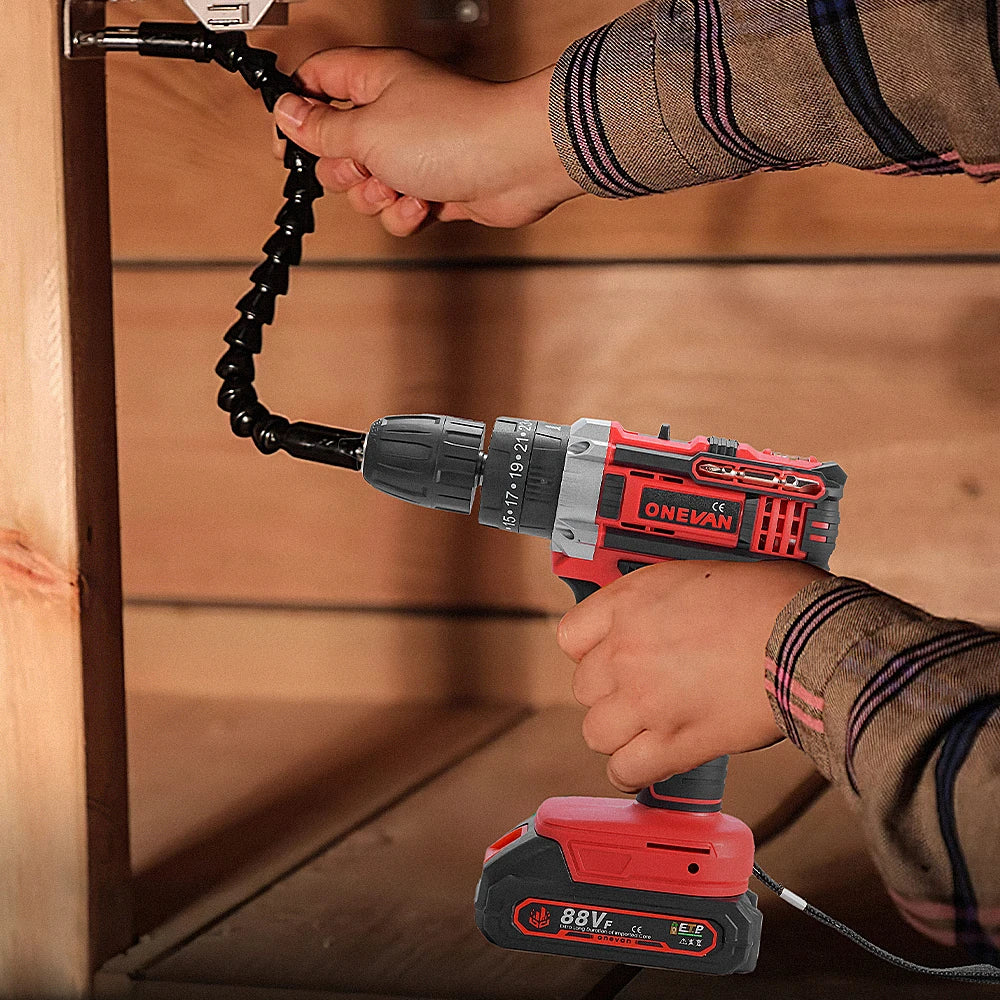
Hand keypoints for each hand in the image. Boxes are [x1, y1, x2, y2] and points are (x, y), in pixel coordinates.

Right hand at [272, 48, 584, 235]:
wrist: (516, 164)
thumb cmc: (454, 133)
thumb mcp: (367, 131)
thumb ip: (322, 129)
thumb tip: (287, 114)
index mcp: (374, 81)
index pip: (318, 83)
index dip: (296, 112)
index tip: (285, 144)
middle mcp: (394, 114)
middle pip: (337, 148)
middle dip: (345, 171)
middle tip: (365, 167)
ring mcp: (416, 153)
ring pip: (368, 187)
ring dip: (377, 198)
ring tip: (401, 188)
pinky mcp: (435, 188)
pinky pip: (400, 210)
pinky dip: (406, 215)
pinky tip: (424, 205)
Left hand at [556, 560, 827, 791]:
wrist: (809, 636)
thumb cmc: (773, 598)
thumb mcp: (701, 576)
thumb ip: (662, 603)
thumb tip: (660, 621)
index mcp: (630, 601)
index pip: (571, 636)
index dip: (590, 650)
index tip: (609, 656)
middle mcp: (626, 650)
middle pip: (584, 688)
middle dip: (610, 692)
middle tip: (644, 691)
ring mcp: (645, 700)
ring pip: (596, 732)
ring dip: (619, 732)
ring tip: (649, 727)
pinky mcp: (674, 743)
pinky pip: (624, 771)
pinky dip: (633, 771)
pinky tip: (651, 761)